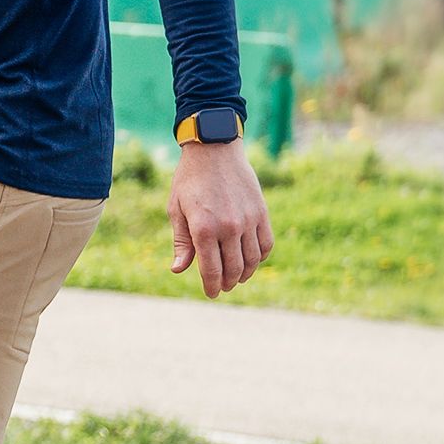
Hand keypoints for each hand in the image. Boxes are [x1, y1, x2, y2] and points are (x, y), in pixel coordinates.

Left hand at [168, 140, 273, 296]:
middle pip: (233, 269)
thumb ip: (181, 242)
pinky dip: (260, 257)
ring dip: (244, 273)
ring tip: (236, 277)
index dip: (211, 286)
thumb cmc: (189, 180)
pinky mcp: (261, 213)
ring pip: (252, 260)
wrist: (215, 150)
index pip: (211, 270)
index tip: (211, 293)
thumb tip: (179, 269)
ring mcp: (248, 220)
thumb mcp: (176, 210)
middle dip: (227, 283)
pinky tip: (252, 259)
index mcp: (203, 228)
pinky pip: (266, 244)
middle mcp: (228, 227)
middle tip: (222, 287)